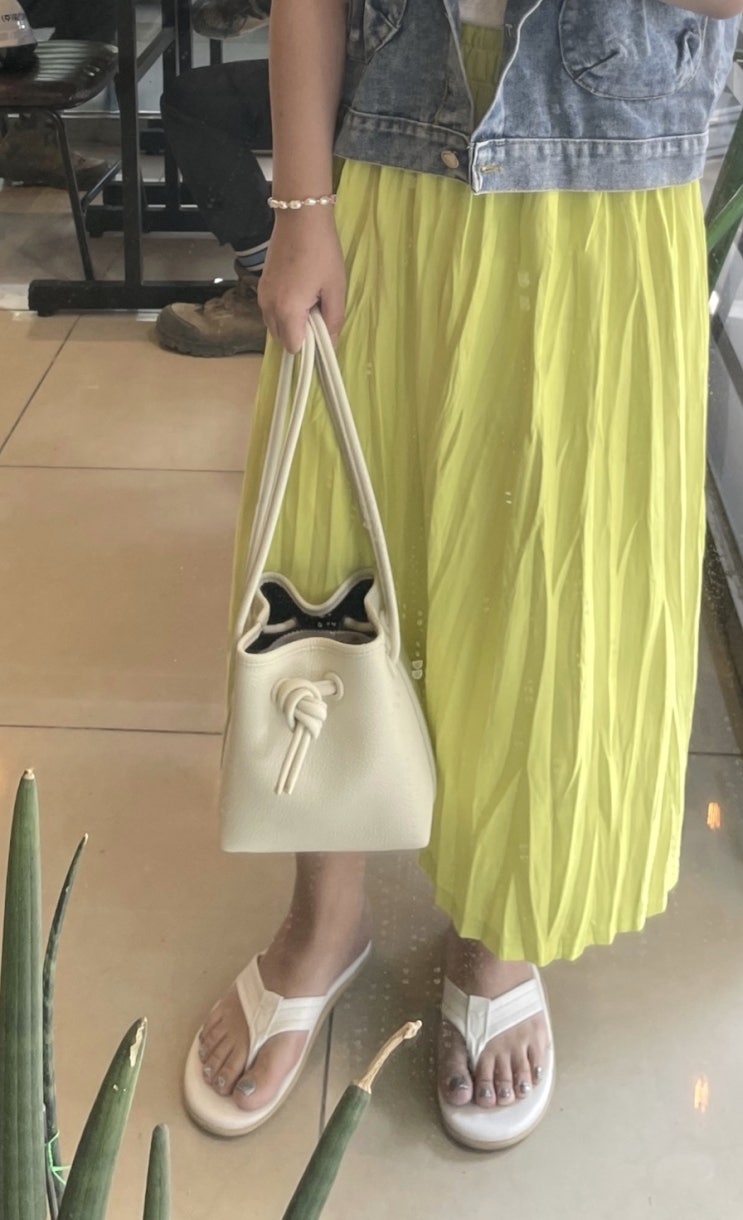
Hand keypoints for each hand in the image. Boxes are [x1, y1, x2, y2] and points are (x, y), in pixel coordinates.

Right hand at [258, 210, 346, 352]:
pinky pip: (271, 311)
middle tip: (317, 312)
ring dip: (291, 323)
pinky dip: (283, 311)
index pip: (293, 348)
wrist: (300, 217)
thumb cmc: (321, 252)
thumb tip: (331, 345)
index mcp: (287, 311)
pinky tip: (298, 291)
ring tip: (308, 300)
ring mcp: (262, 296)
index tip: (321, 330)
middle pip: (282, 339)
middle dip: (299, 334)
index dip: (309, 345)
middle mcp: (268, 307)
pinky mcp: (261, 285)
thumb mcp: (335, 289)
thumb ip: (333, 321)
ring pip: (275, 326)